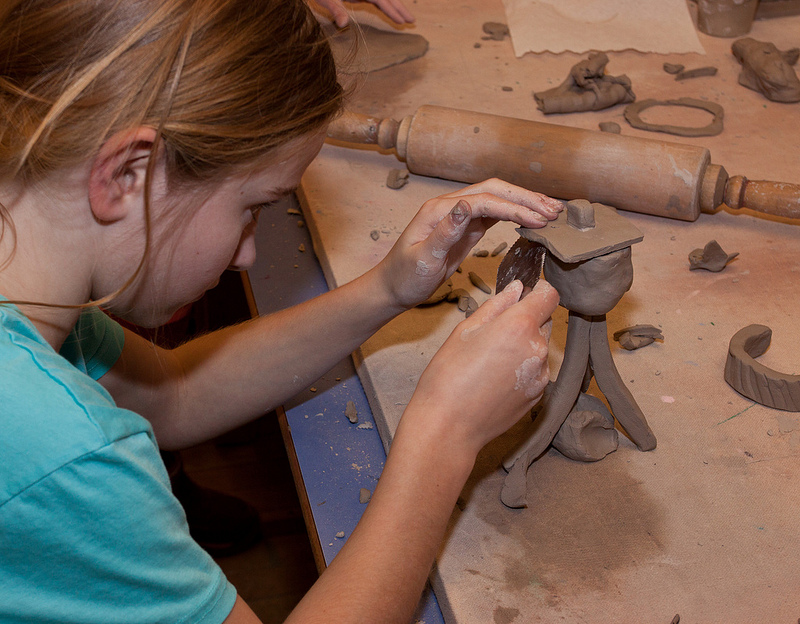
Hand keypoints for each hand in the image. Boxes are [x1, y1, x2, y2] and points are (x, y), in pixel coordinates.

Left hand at [313, 0, 414, 26]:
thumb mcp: (326, 0)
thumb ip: (336, 10)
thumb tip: (343, 24)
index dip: (392, 10)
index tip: (402, 21)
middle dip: (400, 8)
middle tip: (412, 21)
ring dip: (396, 7)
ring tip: (406, 18)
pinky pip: (377, 0)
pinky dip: (386, 6)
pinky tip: (392, 12)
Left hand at [376, 178, 562, 309]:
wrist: (394, 288)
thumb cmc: (405, 276)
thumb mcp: (424, 258)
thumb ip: (445, 231)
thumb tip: (466, 204)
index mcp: (440, 209)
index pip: (484, 200)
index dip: (513, 207)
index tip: (538, 219)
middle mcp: (452, 206)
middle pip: (495, 191)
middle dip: (526, 198)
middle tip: (555, 210)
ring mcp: (460, 216)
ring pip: (498, 200)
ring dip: (524, 203)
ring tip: (552, 210)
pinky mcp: (467, 228)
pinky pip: (495, 214)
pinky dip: (516, 213)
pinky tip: (533, 218)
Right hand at [404, 279, 559, 458]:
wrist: (449, 425)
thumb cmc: (448, 376)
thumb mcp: (465, 330)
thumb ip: (496, 305)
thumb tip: (516, 289)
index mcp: (519, 326)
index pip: (549, 296)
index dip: (539, 291)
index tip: (526, 293)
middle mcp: (538, 349)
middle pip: (545, 321)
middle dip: (527, 320)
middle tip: (496, 332)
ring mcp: (541, 374)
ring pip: (540, 347)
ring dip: (524, 345)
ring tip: (492, 360)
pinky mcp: (538, 395)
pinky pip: (536, 370)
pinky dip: (523, 368)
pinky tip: (497, 378)